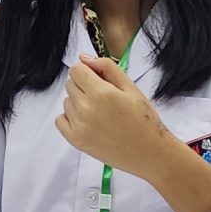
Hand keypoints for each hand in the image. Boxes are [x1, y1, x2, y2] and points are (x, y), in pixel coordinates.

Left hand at [55, 55, 177, 173]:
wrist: (149, 152)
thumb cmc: (144, 120)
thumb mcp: (131, 87)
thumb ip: (107, 68)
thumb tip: (84, 59)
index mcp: (101, 93)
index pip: (76, 70)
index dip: (87, 71)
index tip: (97, 79)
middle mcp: (86, 108)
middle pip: (70, 84)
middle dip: (84, 86)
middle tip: (103, 98)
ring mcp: (79, 126)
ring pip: (66, 102)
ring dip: (78, 102)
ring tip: (100, 112)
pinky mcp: (76, 140)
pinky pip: (60, 120)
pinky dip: (70, 118)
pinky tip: (88, 121)